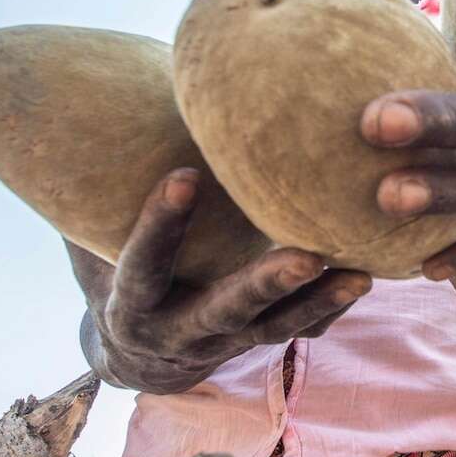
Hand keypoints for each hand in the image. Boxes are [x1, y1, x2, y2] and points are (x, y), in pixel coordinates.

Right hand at [69, 168, 369, 391]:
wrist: (138, 352)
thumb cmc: (114, 269)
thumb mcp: (94, 244)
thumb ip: (98, 198)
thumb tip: (88, 104)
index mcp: (130, 308)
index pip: (142, 268)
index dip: (159, 228)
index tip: (182, 177)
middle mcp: (178, 333)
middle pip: (224, 310)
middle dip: (265, 284)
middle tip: (307, 257)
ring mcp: (224, 343)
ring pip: (274, 328)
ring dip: (318, 301)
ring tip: (362, 276)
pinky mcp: (258, 340)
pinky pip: (300, 331)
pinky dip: (331, 307)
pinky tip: (367, 277)